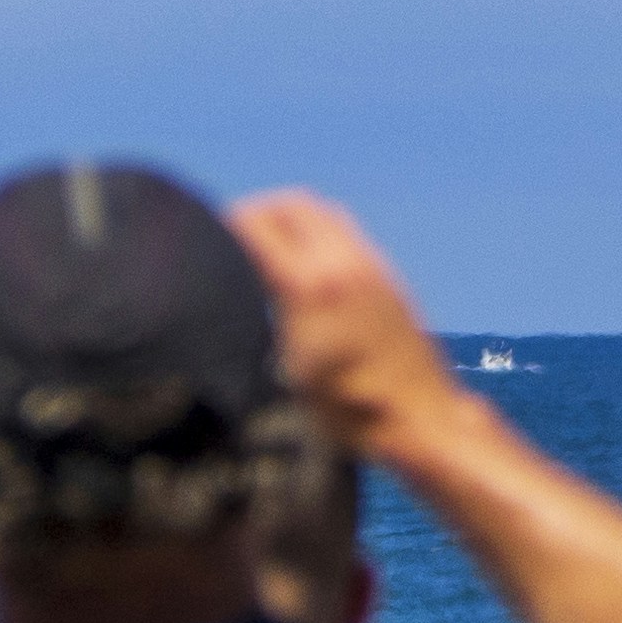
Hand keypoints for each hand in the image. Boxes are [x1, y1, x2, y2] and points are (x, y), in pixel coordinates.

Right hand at [234, 191, 469, 460]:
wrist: (422, 418)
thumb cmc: (350, 412)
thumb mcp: (287, 377)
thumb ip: (259, 325)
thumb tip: (224, 299)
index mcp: (312, 285)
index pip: (259, 226)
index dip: (223, 224)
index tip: (199, 236)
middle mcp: (343, 263)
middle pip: (291, 205)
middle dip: (255, 212)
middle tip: (227, 237)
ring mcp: (371, 265)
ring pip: (321, 212)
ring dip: (288, 218)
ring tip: (260, 248)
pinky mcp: (387, 276)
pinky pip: (344, 232)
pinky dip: (315, 232)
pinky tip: (300, 267)